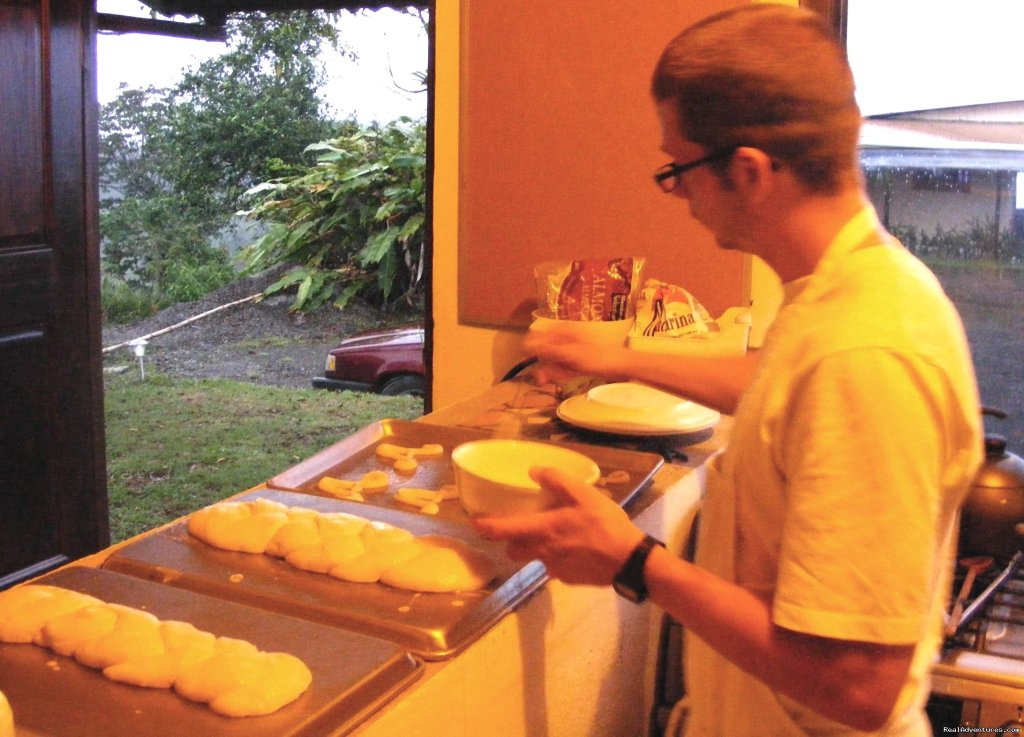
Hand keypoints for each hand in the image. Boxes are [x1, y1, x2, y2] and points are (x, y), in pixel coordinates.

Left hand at [471, 467, 644, 584]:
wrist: (630, 562)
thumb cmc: (606, 526)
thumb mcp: (586, 495)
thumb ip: (558, 481)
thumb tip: (534, 471)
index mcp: (543, 530)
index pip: (503, 531)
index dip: (485, 527)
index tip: (473, 522)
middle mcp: (542, 552)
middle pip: (513, 549)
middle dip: (510, 539)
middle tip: (519, 524)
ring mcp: (554, 568)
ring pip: (532, 558)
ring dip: (534, 547)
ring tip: (550, 534)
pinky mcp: (566, 578)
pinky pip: (552, 566)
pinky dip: (555, 556)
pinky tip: (573, 547)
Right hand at [522, 325, 628, 386]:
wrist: (622, 366)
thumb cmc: (599, 356)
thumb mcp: (571, 353)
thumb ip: (549, 349)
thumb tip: (527, 343)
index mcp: (566, 331)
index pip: (542, 333)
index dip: (531, 344)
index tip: (523, 356)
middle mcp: (567, 339)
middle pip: (546, 349)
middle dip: (541, 362)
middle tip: (537, 376)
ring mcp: (573, 351)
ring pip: (554, 360)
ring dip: (548, 370)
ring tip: (543, 381)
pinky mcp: (578, 363)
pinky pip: (563, 368)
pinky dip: (559, 374)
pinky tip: (554, 380)